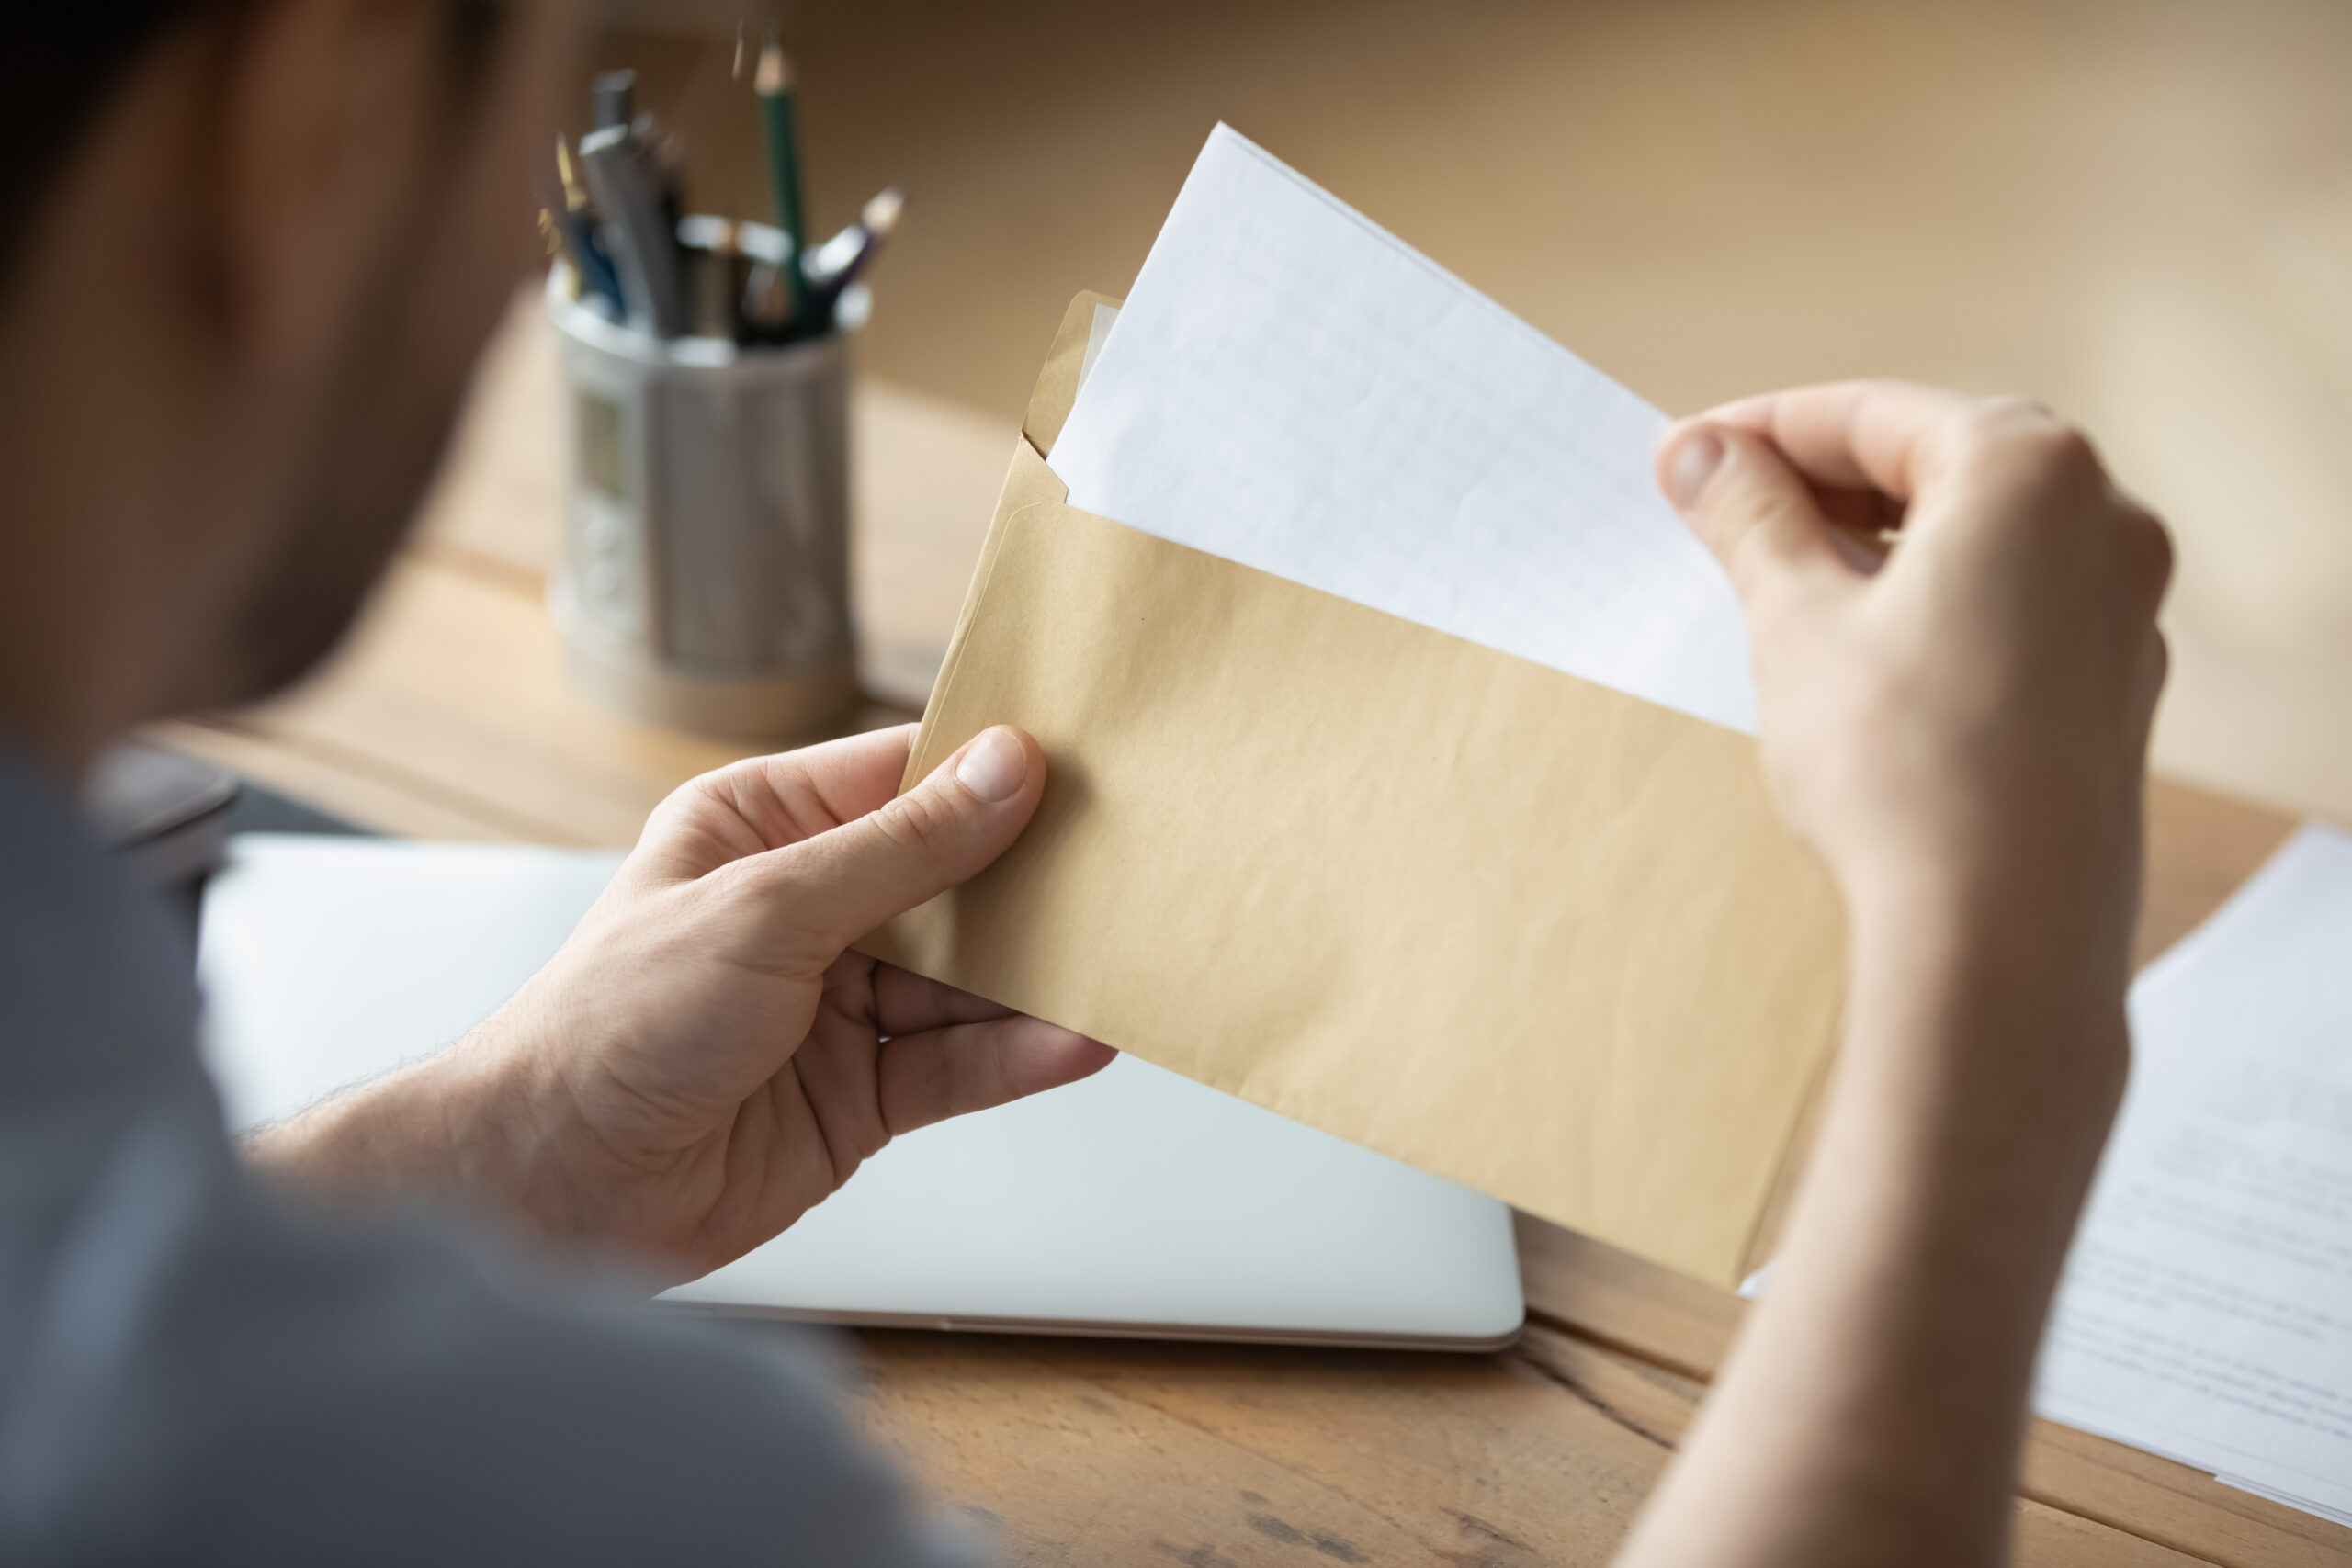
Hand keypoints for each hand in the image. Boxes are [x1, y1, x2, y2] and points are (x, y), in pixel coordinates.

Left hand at [247, 724, 1112, 1283]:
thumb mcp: (767, 908)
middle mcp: (806, 910)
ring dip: (1038, 977)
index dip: (990, 769)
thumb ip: (901, 849)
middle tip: (1128, 864)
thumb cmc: (609, 1026)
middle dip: (1031, 881)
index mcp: (762, 829)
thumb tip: (1003, 770)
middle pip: (951, 880)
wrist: (554, 1189)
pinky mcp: (860, 1095)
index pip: (901, 777)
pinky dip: (1018, 1055)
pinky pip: (958, 1064)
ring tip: (1123, 959)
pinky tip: (1078, 1040)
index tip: (1084, 759)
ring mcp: (837, 1006)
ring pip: (967, 979)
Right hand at [1619, 390, 2172, 1566]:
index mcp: (2037, 480)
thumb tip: (1698, 454)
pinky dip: (1894, 645)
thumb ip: (1749, 525)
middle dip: (1802, 494)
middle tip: (1687, 530)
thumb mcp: (1795, 637)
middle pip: (1924, 477)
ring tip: (1734, 623)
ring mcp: (2113, 644)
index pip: (1875, 409)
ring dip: (1848, 576)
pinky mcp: (2096, 736)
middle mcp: (2104, 546)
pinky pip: (1978, 645)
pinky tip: (1816, 704)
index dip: (1757, 427)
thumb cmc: (1898, 798)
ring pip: (1955, 566)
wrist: (1994, 980)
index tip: (1666, 457)